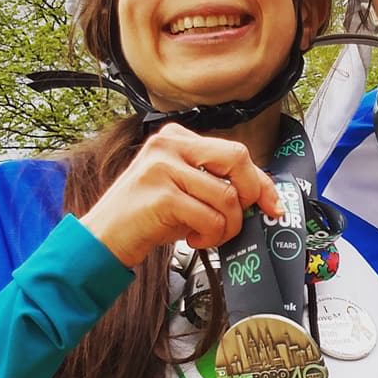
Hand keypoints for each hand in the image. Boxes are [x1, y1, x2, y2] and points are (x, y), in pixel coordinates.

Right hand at [80, 123, 282, 267]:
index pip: (236, 152)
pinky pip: (210, 217)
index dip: (261, 182)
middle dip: (250, 195)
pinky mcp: (161, 195)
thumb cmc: (148, 217)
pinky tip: (193, 239)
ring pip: (226, 196)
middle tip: (238, 220)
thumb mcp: (186, 191)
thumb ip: (217, 184)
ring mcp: (163, 167)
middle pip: (237, 159)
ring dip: (226, 226)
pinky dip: (210, 235)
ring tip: (207, 234)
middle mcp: (169, 144)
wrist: (104, 239)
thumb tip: (264, 197)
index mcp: (178, 137)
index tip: (273, 205)